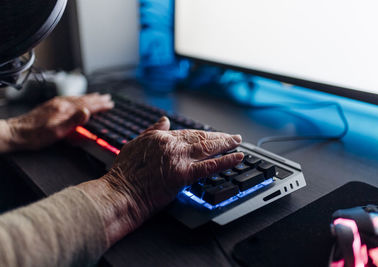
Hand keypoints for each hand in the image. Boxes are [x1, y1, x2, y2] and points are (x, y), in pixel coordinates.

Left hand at [4, 93, 113, 150]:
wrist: (17, 132)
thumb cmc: (36, 136)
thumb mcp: (57, 132)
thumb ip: (73, 121)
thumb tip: (87, 111)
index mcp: (65, 109)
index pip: (87, 106)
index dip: (100, 105)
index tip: (110, 104)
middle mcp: (61, 104)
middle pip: (84, 100)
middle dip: (97, 99)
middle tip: (108, 98)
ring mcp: (56, 103)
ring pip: (77, 98)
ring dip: (89, 97)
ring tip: (97, 96)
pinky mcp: (51, 106)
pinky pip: (70, 99)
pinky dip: (79, 98)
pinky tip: (78, 100)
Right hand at [94, 116, 242, 242]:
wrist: (121, 193)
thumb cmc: (125, 173)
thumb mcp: (135, 144)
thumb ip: (152, 131)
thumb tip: (164, 120)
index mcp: (161, 137)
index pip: (187, 133)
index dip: (203, 134)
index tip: (212, 135)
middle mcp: (172, 144)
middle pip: (201, 138)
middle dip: (219, 137)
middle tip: (233, 136)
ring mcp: (179, 158)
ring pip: (208, 148)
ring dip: (226, 143)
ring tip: (238, 141)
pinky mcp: (183, 174)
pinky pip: (210, 166)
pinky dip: (226, 160)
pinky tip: (238, 156)